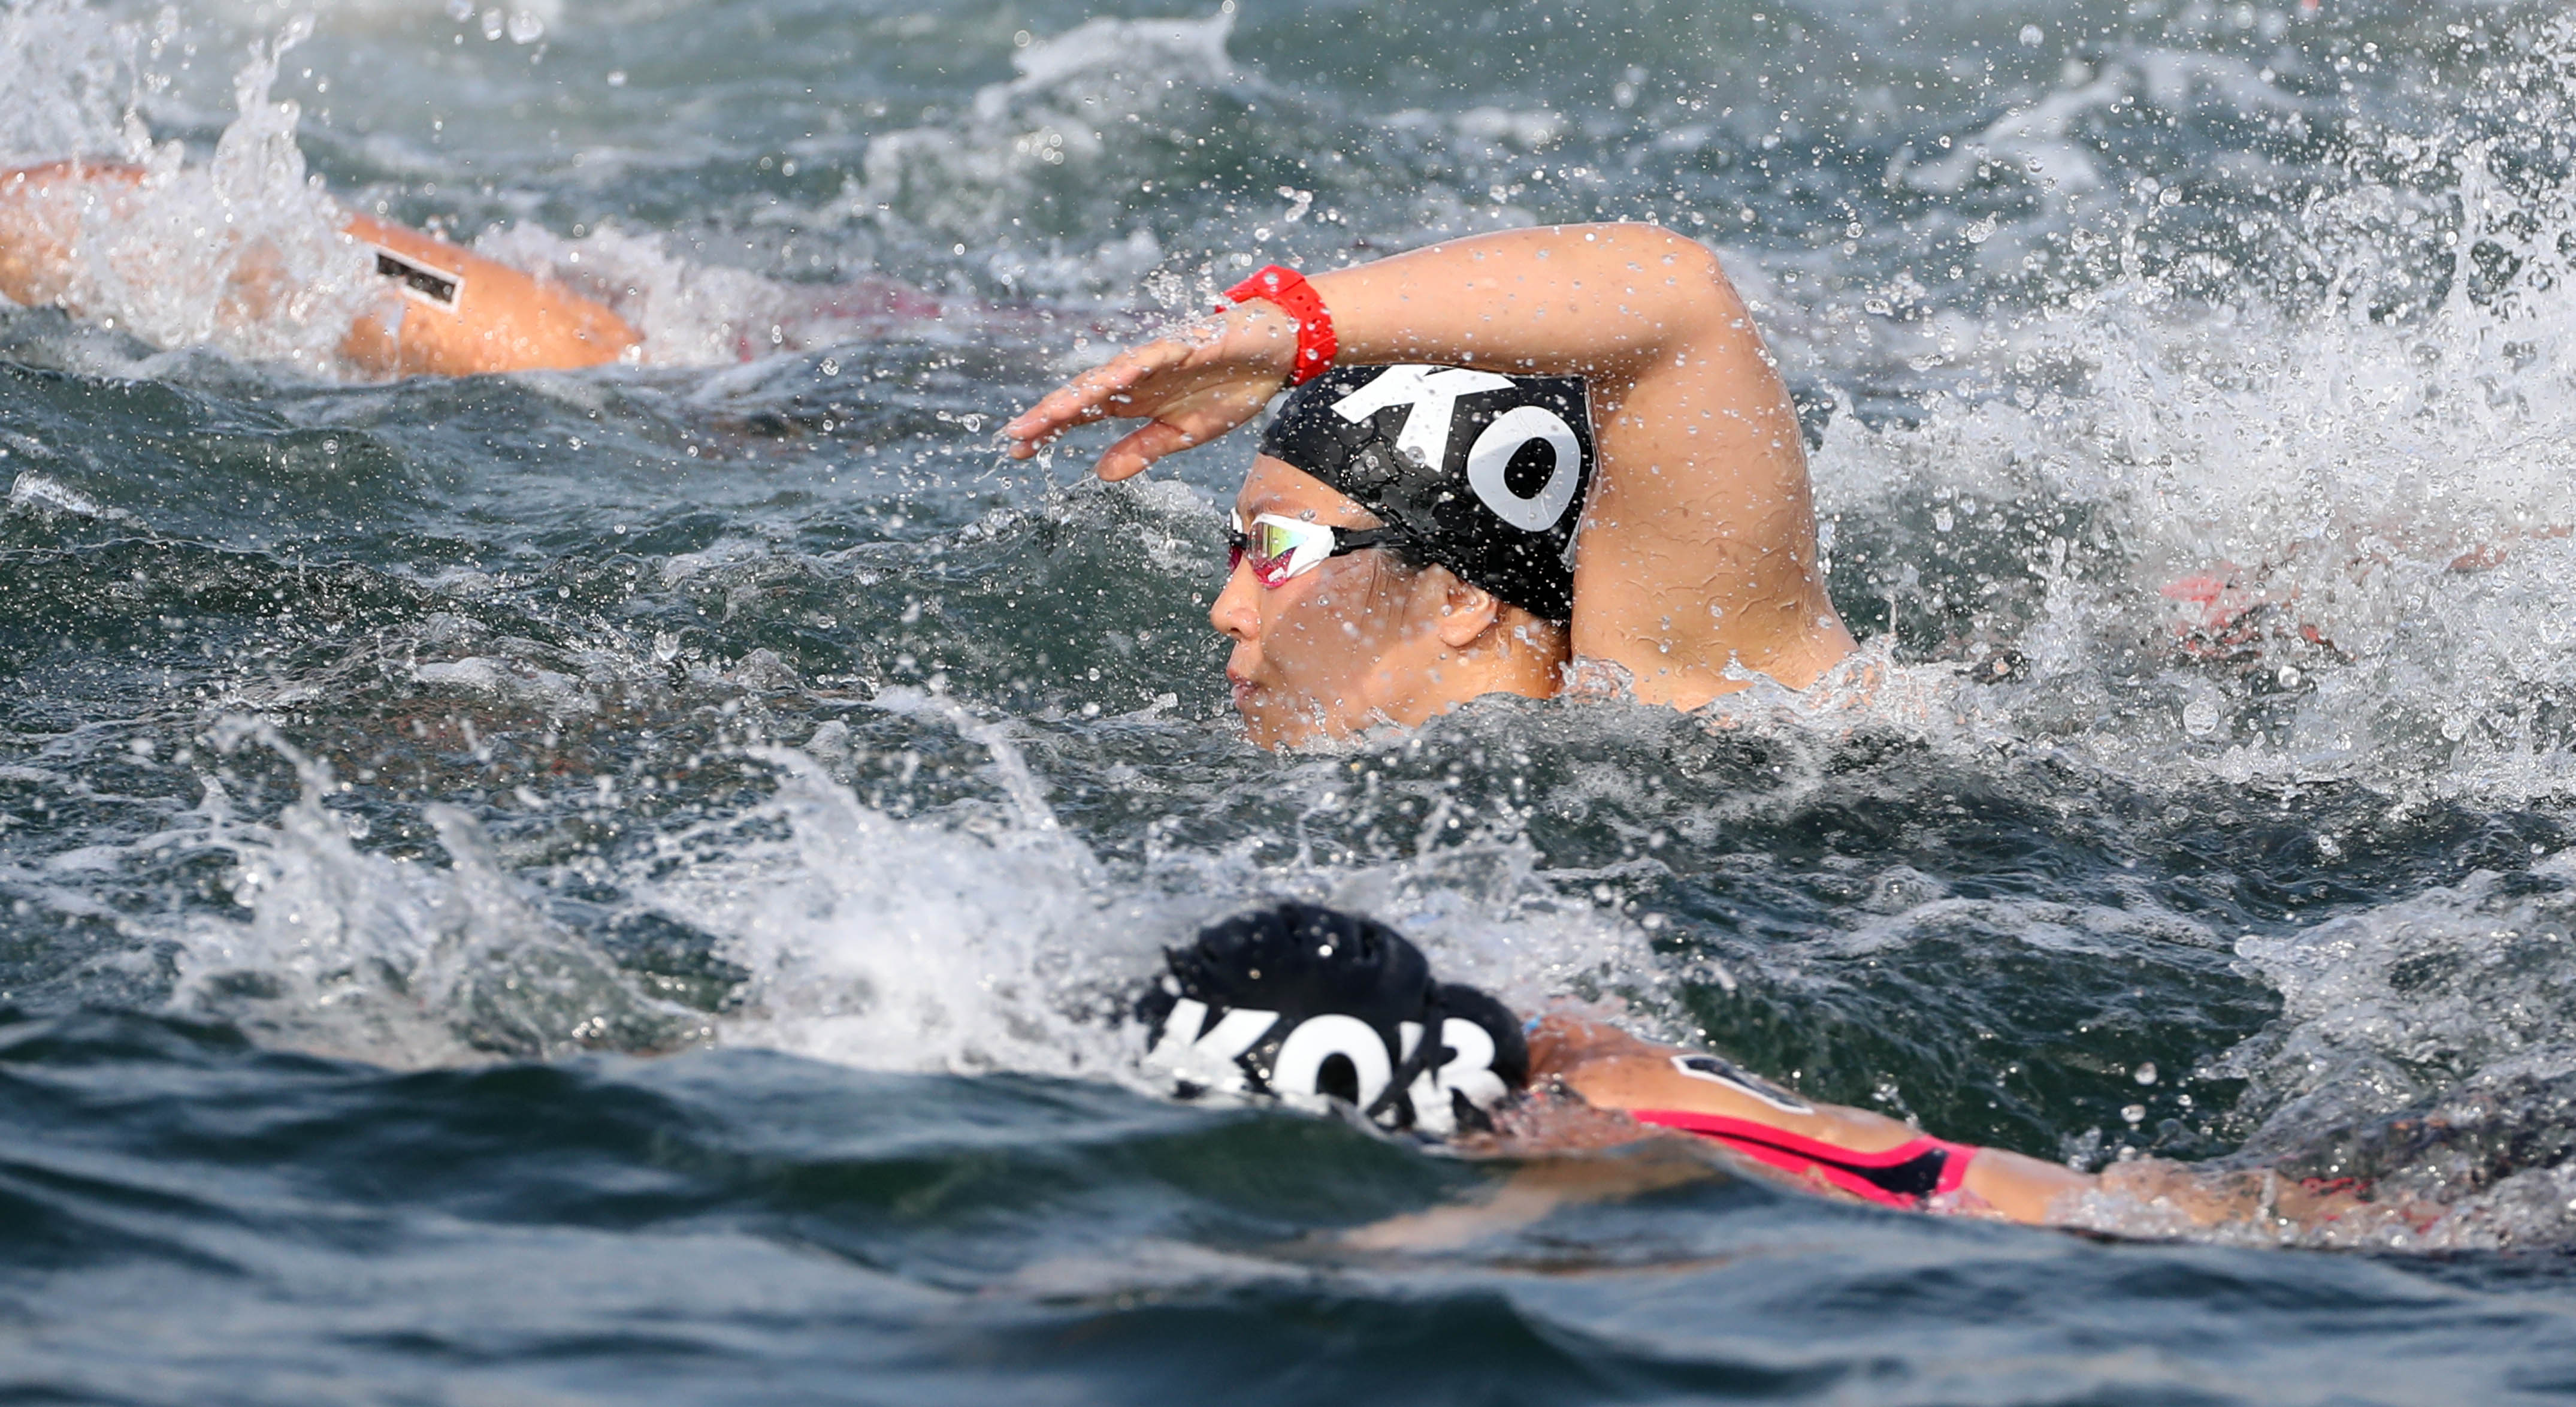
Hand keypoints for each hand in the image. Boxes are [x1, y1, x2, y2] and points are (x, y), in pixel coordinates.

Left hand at [1002, 300, 1299, 480]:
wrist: (1273, 353)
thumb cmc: (1228, 388)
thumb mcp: (1183, 434)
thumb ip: (1141, 450)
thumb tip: (1099, 474)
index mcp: (1134, 399)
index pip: (1082, 415)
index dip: (1050, 430)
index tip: (1017, 451)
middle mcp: (1136, 377)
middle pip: (1085, 397)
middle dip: (1050, 416)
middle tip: (1015, 437)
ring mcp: (1157, 360)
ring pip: (1110, 376)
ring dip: (1079, 395)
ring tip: (1049, 414)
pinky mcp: (1187, 344)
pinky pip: (1156, 356)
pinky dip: (1133, 367)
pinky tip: (1111, 380)